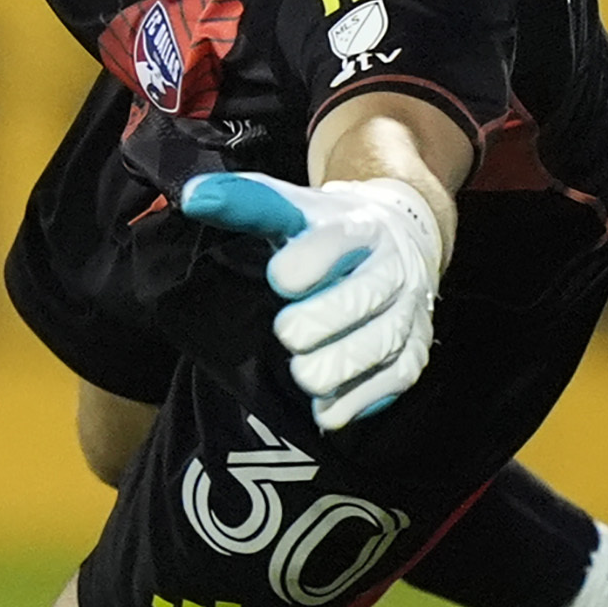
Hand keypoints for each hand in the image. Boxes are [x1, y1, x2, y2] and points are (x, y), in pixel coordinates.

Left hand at [179, 172, 446, 428]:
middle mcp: (392, 267)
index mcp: (359, 226)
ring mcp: (408, 310)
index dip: (304, 265)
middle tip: (286, 333)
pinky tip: (327, 408)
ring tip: (302, 374)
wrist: (399, 240)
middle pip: (362, 299)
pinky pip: (396, 378)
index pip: (337, 242)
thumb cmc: (327, 231)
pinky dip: (360, 399)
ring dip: (337, 366)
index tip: (277, 280)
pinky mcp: (415, 348)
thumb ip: (244, 203)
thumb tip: (193, 197)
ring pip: (381, 343)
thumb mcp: (291, 207)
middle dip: (317, 323)